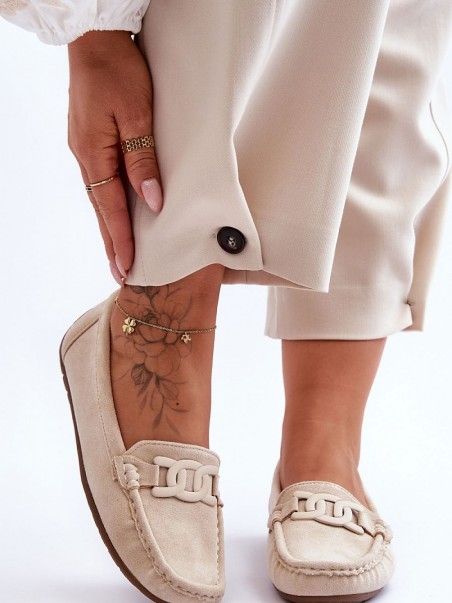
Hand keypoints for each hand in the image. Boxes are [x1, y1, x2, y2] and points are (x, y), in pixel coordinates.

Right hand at [67, 30, 162, 281]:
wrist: (96, 39)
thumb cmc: (118, 70)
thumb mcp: (136, 114)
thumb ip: (142, 159)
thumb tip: (152, 201)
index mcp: (94, 154)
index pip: (110, 209)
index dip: (121, 240)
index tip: (127, 268)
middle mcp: (86, 157)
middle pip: (101, 211)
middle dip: (112, 244)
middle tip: (121, 274)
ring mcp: (86, 150)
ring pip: (100, 199)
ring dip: (109, 228)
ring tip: (119, 253)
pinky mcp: (91, 142)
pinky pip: (101, 183)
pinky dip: (108, 206)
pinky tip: (114, 215)